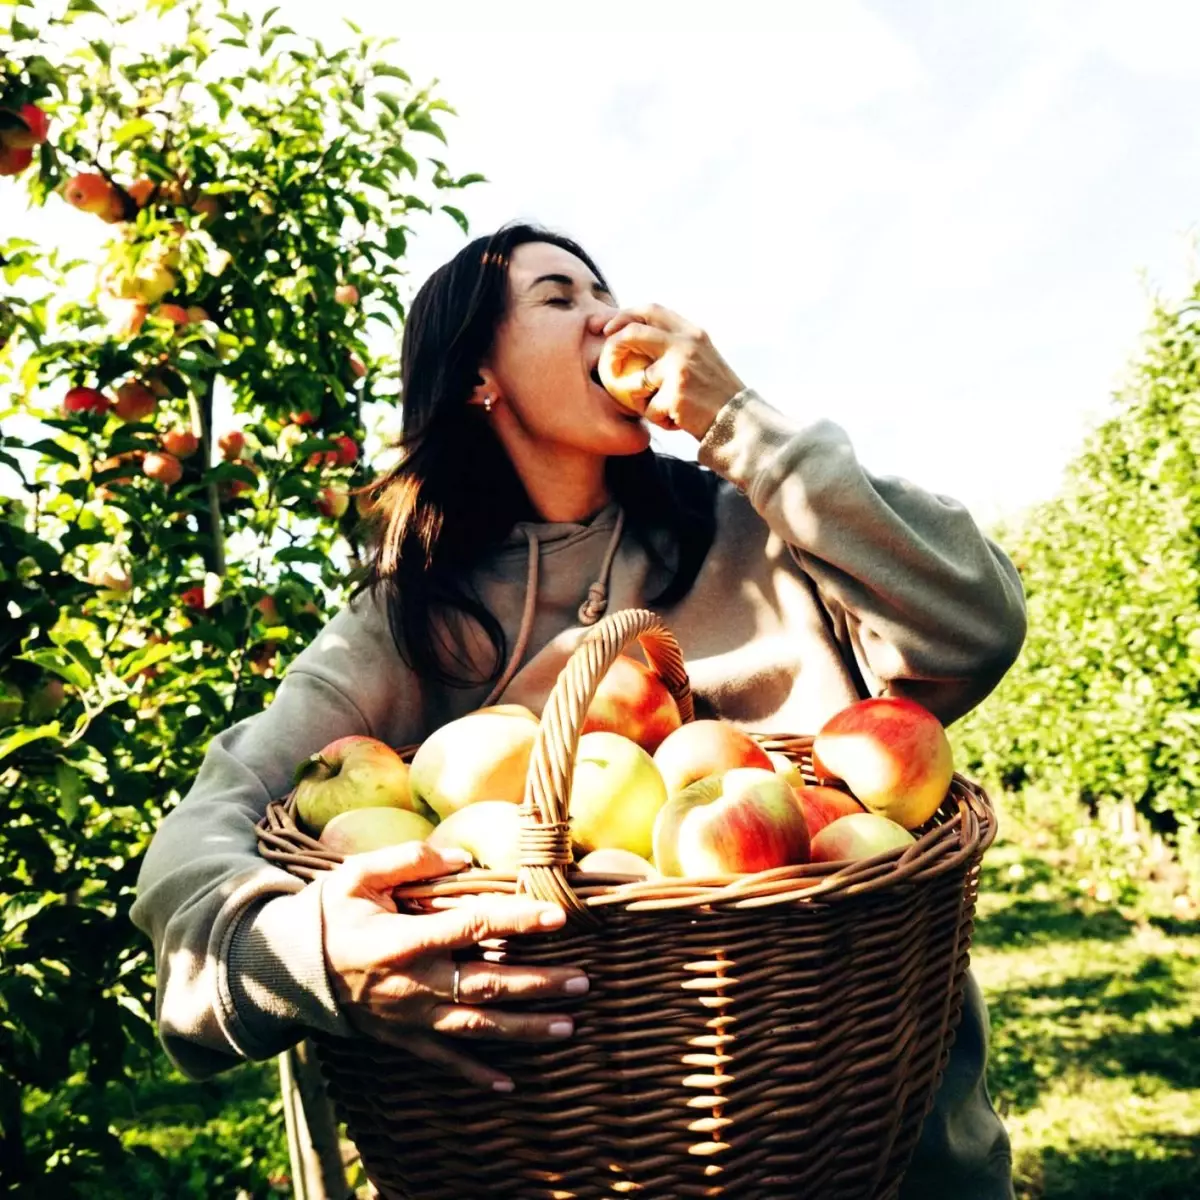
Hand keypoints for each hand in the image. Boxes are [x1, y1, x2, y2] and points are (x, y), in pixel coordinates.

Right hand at [320, 841, 587, 1092]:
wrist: (281, 968)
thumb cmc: (327, 913)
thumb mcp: (356, 875)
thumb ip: (409, 861)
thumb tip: (461, 856)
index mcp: (401, 938)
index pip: (471, 926)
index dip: (516, 922)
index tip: (557, 917)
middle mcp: (410, 983)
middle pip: (485, 984)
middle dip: (537, 985)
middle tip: (583, 981)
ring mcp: (406, 1017)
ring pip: (475, 1027)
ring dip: (524, 1028)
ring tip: (568, 1025)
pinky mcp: (399, 1038)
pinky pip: (443, 1061)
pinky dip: (476, 1074)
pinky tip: (510, 1083)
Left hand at [602, 303, 745, 439]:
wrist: (738, 421)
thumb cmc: (715, 395)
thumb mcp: (701, 358)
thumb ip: (675, 346)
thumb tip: (635, 339)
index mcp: (692, 333)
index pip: (651, 310)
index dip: (625, 316)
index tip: (609, 329)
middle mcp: (686, 344)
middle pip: (634, 333)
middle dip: (613, 346)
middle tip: (608, 365)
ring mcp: (680, 368)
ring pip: (637, 380)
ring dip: (641, 400)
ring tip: (662, 409)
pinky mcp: (675, 394)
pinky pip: (649, 409)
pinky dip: (658, 419)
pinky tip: (677, 421)